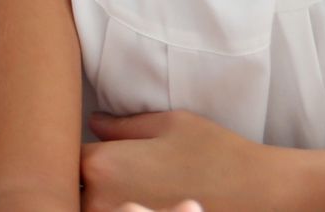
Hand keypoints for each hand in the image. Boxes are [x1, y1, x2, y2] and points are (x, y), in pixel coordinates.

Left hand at [81, 109, 257, 211]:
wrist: (264, 196)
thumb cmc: (219, 154)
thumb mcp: (169, 124)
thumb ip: (123, 125)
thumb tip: (94, 122)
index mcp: (103, 165)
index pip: (60, 158)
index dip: (65, 150)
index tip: (81, 147)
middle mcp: (102, 201)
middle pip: (68, 190)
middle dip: (75, 181)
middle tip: (98, 172)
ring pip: (86, 210)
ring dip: (91, 201)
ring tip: (122, 188)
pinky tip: (138, 204)